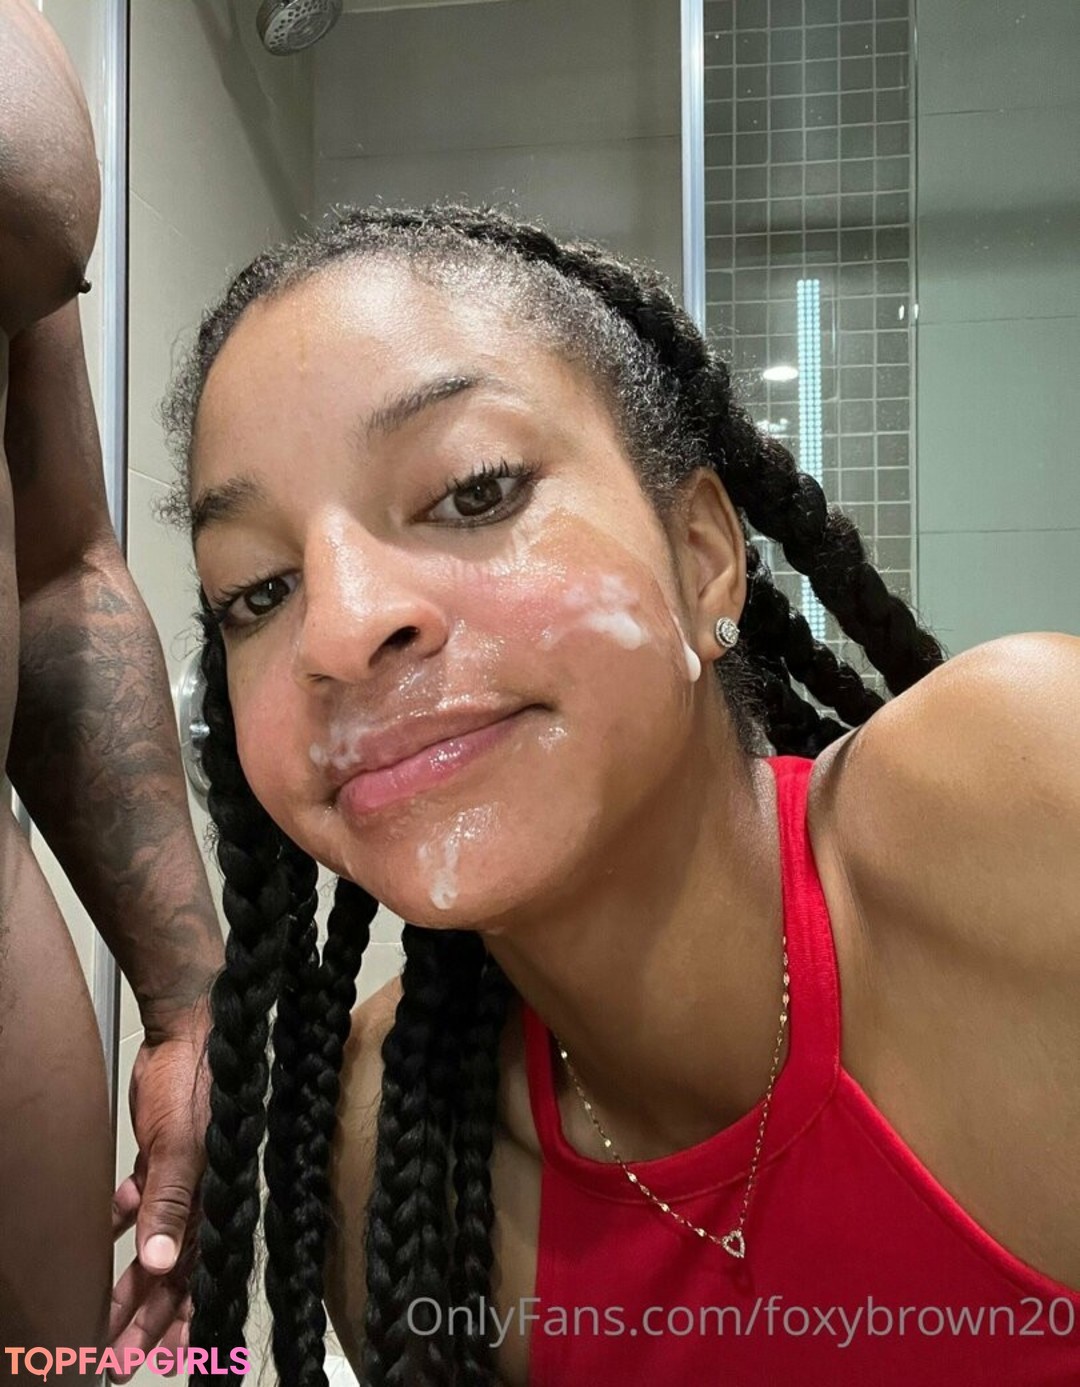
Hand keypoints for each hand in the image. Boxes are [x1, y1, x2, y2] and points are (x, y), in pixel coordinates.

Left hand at [108, 1002, 211, 1376]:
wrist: (188, 1026)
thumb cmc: (195, 1082)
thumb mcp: (182, 1145)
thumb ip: (170, 1205)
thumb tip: (158, 1266)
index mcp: (215, 1201)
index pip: (197, 1277)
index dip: (178, 1321)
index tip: (159, 1359)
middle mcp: (200, 1197)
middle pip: (172, 1274)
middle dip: (145, 1320)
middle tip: (114, 1359)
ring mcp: (179, 1179)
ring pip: (152, 1248)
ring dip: (128, 1286)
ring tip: (101, 1322)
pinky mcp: (159, 1157)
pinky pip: (139, 1205)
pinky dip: (120, 1226)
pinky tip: (98, 1240)